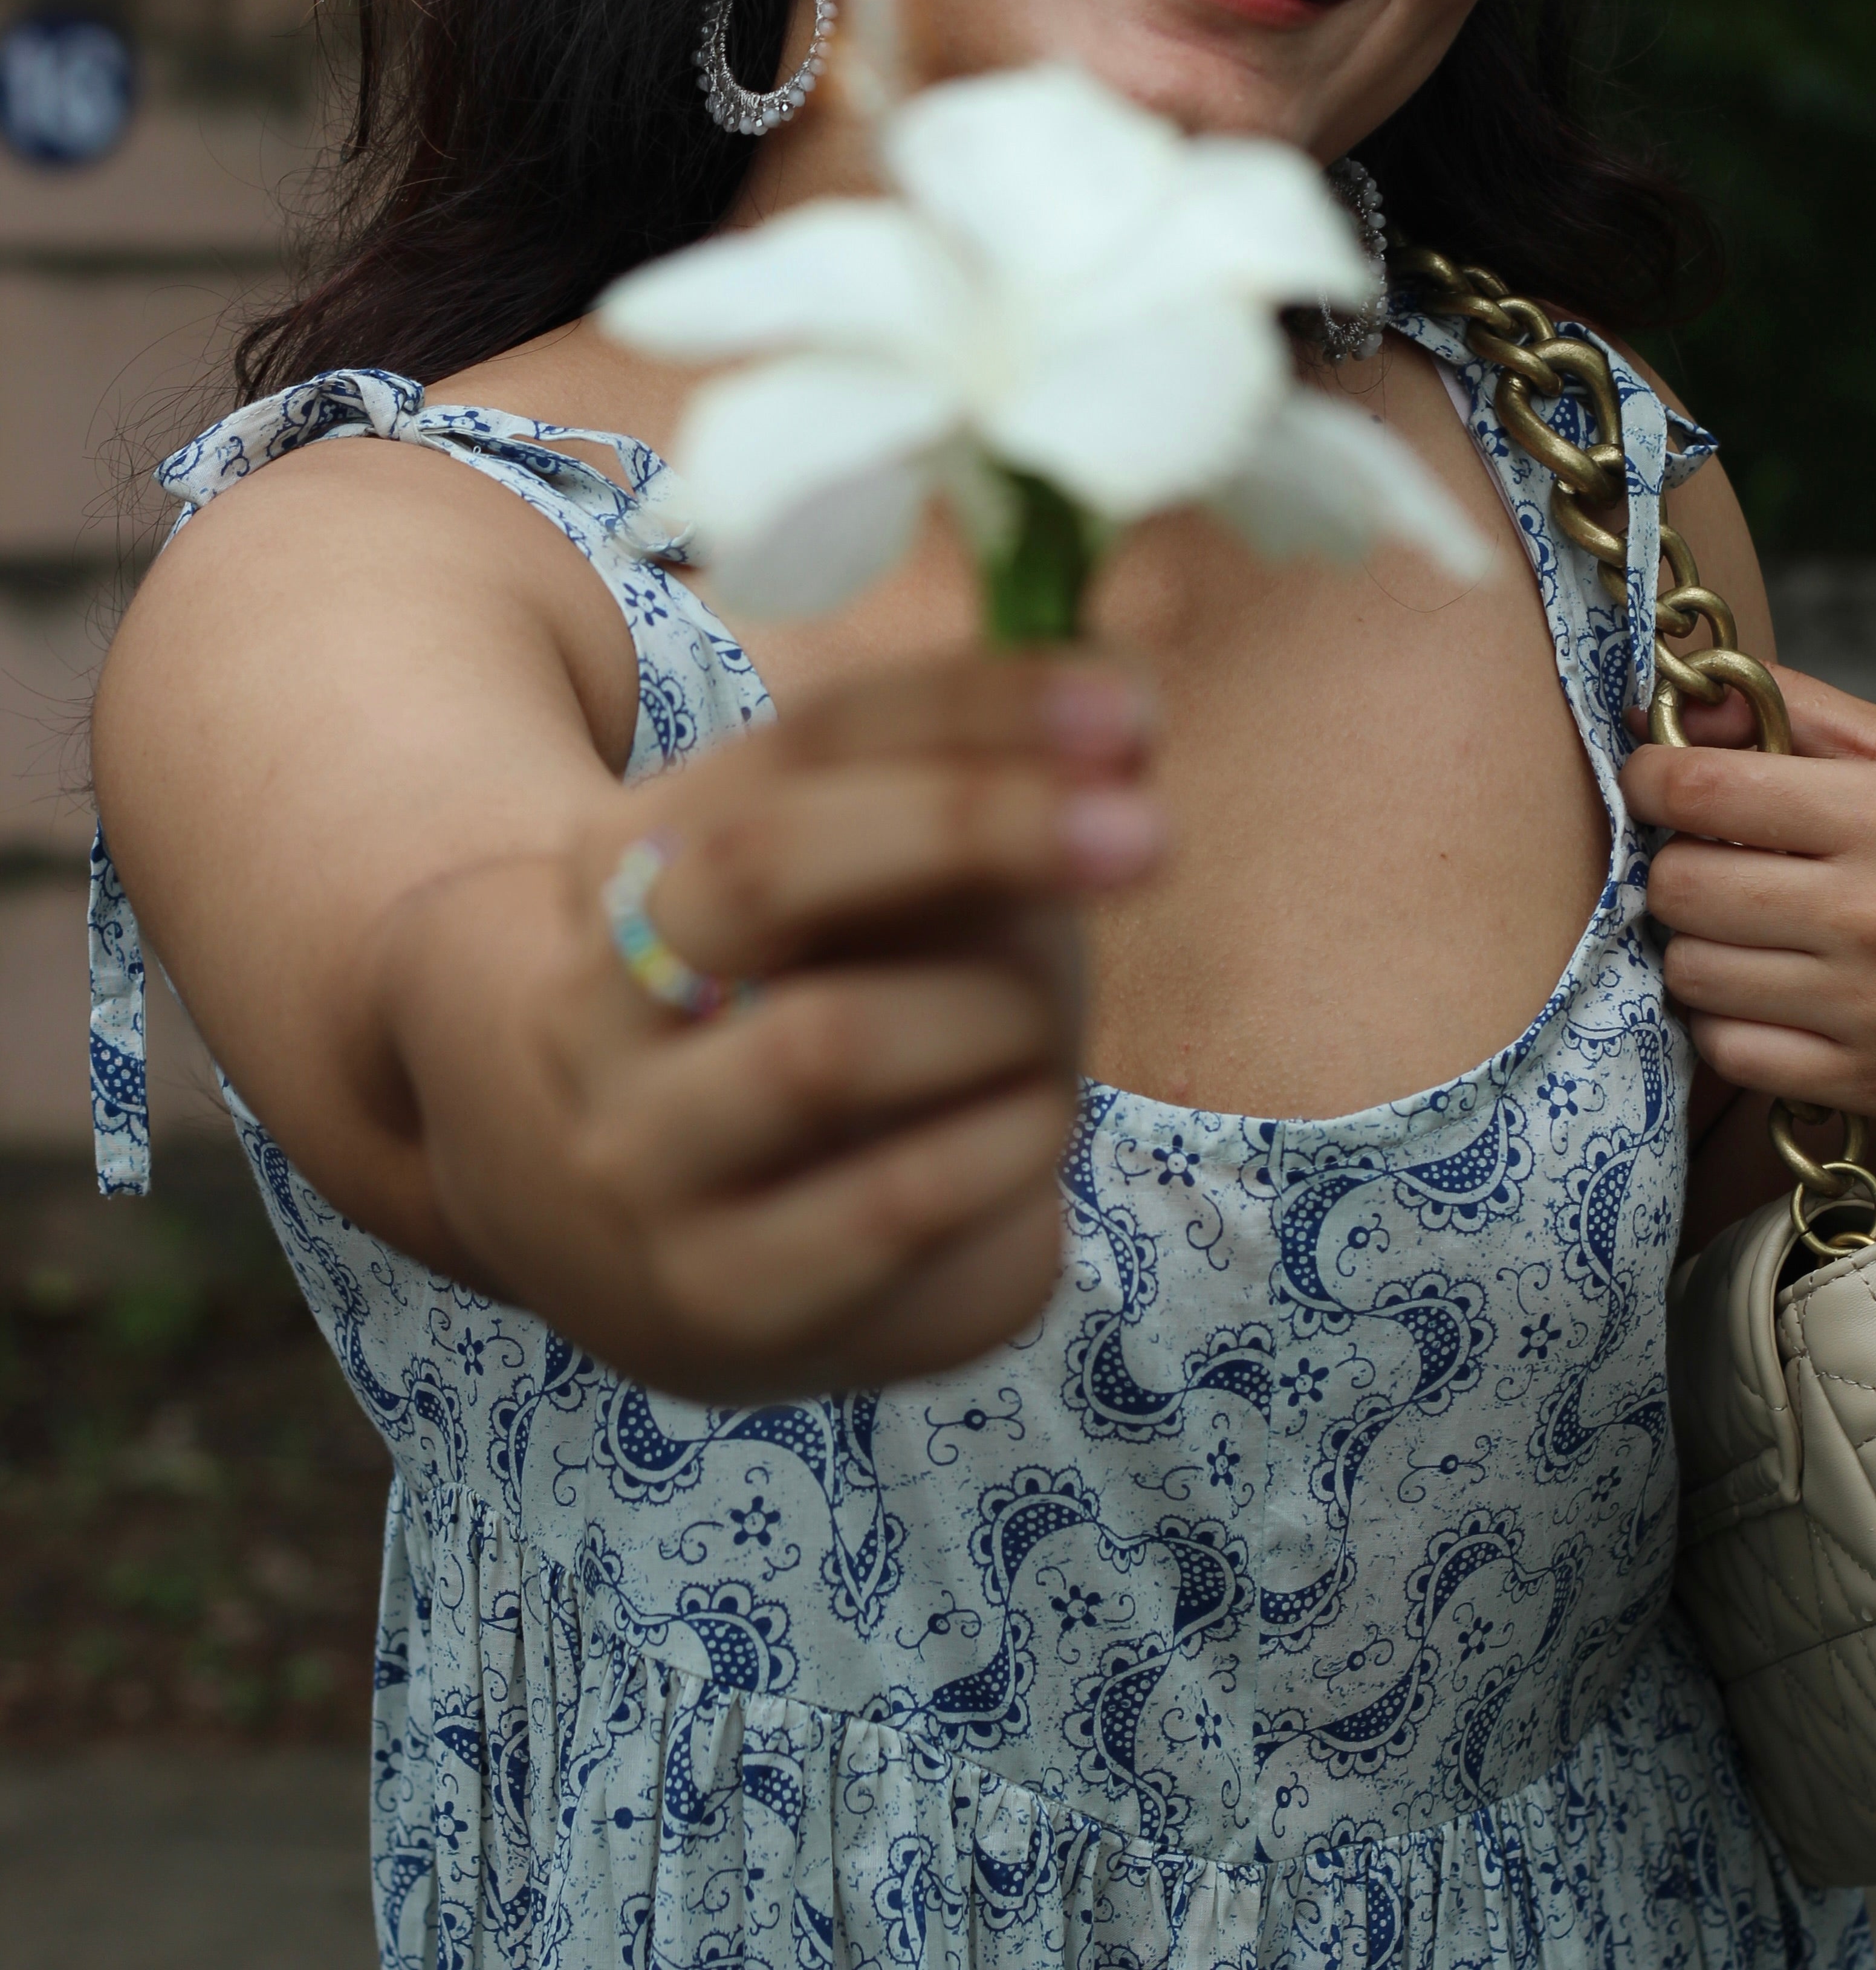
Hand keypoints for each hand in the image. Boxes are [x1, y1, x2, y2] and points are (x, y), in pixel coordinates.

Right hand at [461, 650, 1159, 1399]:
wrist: (647, 1250)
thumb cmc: (823, 1021)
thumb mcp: (878, 900)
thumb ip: (978, 799)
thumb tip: (1125, 708)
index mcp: (640, 854)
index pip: (806, 736)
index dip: (970, 709)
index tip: (1125, 706)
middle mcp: (602, 996)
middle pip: (764, 866)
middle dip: (969, 828)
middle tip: (1145, 832)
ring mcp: (641, 1155)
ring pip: (827, 1043)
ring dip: (998, 1018)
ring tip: (1040, 1038)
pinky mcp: (721, 1297)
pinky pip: (899, 1203)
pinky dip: (1011, 1144)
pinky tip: (1030, 1127)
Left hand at [1620, 666, 1875, 1124]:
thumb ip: (1800, 713)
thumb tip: (1684, 693)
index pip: (1700, 790)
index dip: (1650, 779)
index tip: (1655, 781)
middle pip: (1679, 886)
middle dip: (1676, 865)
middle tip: (1712, 860)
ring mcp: (1873, 1008)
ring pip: (1691, 972)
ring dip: (1697, 944)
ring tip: (1746, 926)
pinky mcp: (1870, 1081)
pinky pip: (1728, 1051)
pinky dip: (1726, 1021)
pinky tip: (1767, 992)